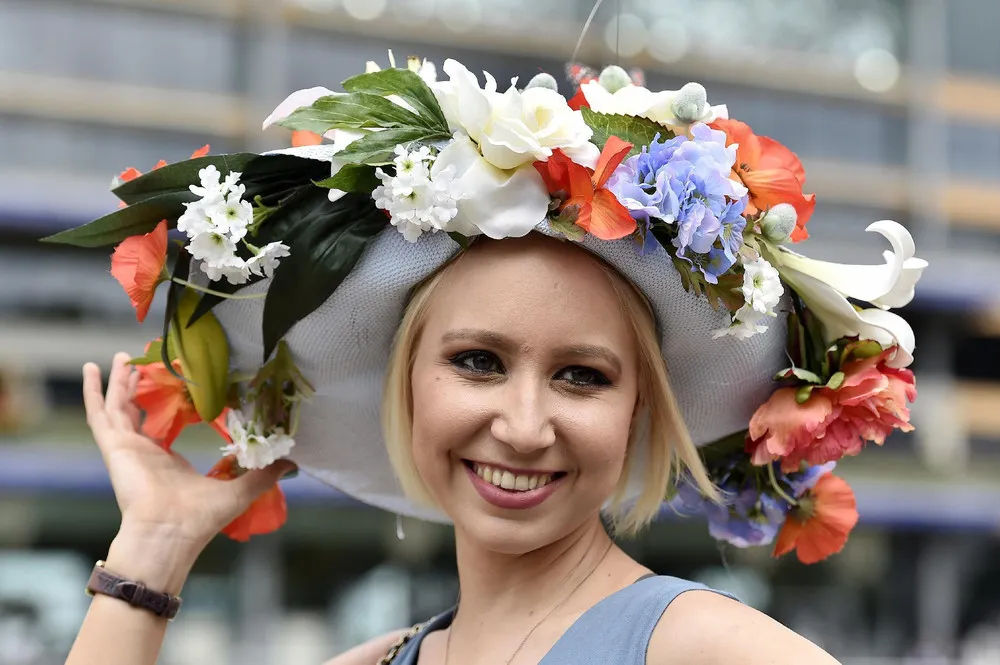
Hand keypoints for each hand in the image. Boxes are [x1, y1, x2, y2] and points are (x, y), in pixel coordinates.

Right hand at [83, 353, 293, 559]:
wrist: (170, 534)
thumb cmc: (199, 519)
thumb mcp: (239, 490)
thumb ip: (262, 474)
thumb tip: (290, 462)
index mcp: (168, 462)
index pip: (165, 425)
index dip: (170, 402)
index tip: (180, 380)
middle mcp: (145, 452)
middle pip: (139, 410)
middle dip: (141, 385)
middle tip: (146, 360)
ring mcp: (127, 448)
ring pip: (118, 406)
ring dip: (119, 382)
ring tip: (123, 356)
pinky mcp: (114, 447)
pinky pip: (100, 413)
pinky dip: (93, 392)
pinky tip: (91, 369)